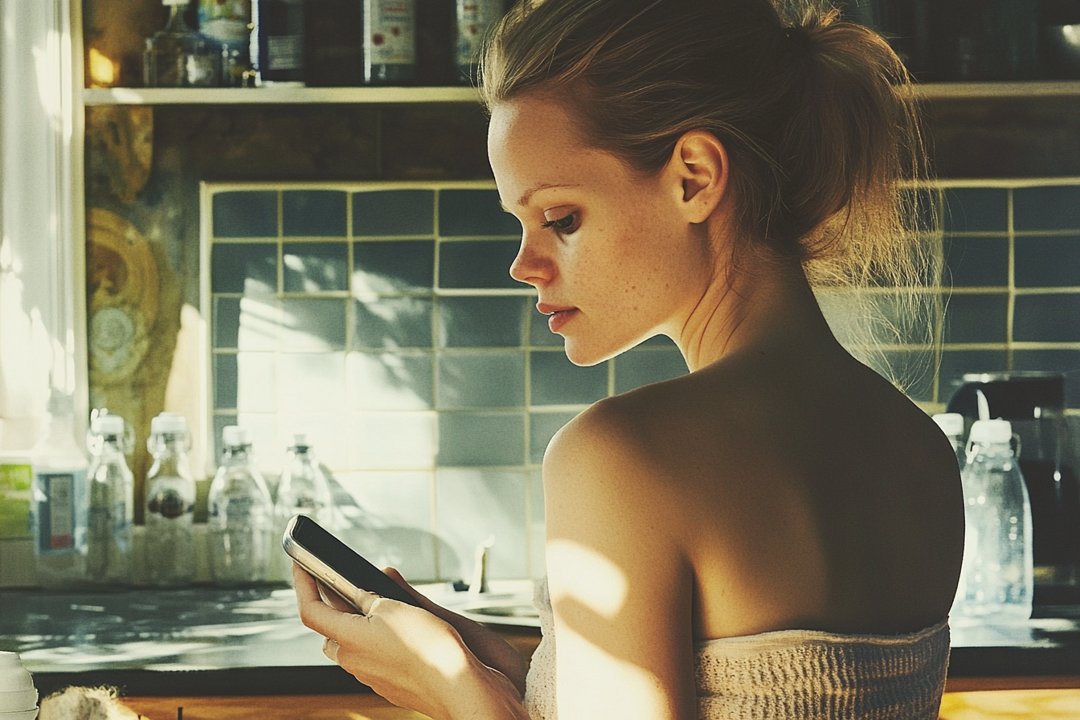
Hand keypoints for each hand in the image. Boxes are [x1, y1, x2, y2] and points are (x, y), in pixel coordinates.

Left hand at [292, 564, 526, 719]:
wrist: (461, 690)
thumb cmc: (431, 649)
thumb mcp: (400, 607)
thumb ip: (377, 594)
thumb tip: (367, 583)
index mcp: (348, 640)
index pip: (311, 611)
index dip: (303, 584)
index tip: (300, 564)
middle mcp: (355, 661)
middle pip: (331, 633)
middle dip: (333, 608)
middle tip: (344, 585)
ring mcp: (373, 677)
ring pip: (354, 648)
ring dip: (359, 626)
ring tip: (378, 605)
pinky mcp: (393, 686)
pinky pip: (377, 660)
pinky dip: (380, 642)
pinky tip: (402, 631)